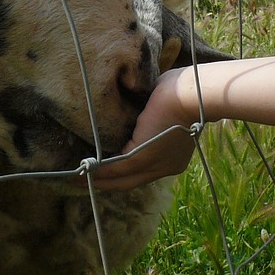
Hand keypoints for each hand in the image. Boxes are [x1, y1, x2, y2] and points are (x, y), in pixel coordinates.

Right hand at [91, 68, 200, 190]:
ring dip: (100, 179)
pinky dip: (101, 171)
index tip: (105, 170)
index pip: (144, 169)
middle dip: (108, 183)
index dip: (124, 172)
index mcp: (173, 156)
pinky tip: (86, 171)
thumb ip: (149, 117)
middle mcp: (165, 166)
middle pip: (132, 181)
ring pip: (123, 178)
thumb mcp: (164, 109)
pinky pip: (117, 168)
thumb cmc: (184, 91)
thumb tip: (135, 111)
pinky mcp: (143, 156)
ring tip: (80, 178)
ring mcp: (155, 164)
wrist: (193, 93)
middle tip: (86, 182)